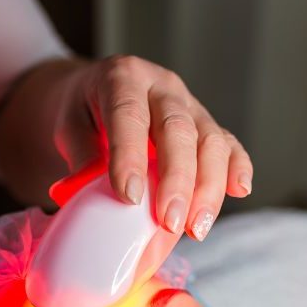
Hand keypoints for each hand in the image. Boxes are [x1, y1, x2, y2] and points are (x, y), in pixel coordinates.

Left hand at [53, 54, 253, 240]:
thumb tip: (87, 187)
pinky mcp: (208, 126)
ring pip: (211, 140)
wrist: (97, 96)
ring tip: (196, 228)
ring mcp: (191, 106)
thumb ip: (79, 152)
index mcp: (123, 78)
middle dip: (177, 180)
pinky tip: (239, 191)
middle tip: (169, 222)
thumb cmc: (83, 114)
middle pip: (178, 129)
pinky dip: (237, 168)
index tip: (130, 197)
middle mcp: (163, 87)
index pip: (129, 115)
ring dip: (208, 188)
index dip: (131, 156)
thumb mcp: (67, 125)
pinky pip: (229, 145)